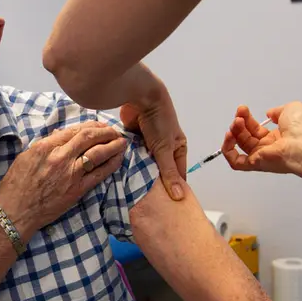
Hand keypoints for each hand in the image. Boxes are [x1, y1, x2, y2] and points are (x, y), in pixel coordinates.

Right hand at [0, 121, 126, 239]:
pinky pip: (99, 174)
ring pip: (98, 153)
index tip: (99, 125)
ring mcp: (71, 174)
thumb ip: (45, 145)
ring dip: (113, 145)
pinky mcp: (78, 190)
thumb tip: (60, 136)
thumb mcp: (25, 157)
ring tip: (122, 141)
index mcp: (45, 147)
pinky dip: (111, 164)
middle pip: (89, 137)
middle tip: (114, 131)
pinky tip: (119, 158)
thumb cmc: (16, 185)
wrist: (16, 212)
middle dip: (105, 131)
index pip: (74, 130)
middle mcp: (60, 157)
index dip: (90, 126)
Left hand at [120, 72, 187, 200]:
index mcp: (178, 147)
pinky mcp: (134, 138)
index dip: (172, 187)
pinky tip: (122, 174)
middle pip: (159, 169)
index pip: (177, 173)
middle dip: (153, 181)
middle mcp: (165, 145)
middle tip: (146, 201)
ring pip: (144, 162)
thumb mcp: (164, 149)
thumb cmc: (159, 119)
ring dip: (139, 171)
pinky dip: (128, 161)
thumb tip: (179, 197)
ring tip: (132, 191)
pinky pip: (132, 154)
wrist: (140, 95)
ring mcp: (148, 142)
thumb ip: (168, 173)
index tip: (166, 205)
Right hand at [221, 102, 301, 173]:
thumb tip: (270, 113)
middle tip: (239, 114)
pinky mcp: (255, 164)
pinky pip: (236, 162)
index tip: (243, 109)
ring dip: (234, 132)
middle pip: (246, 136)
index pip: (255, 128)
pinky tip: (229, 137)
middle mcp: (268, 147)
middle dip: (240, 123)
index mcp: (277, 137)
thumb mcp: (291, 109)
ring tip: (236, 121)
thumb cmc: (301, 127)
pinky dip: (228, 150)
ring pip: (240, 145)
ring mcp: (261, 156)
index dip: (247, 118)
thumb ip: (277, 111)